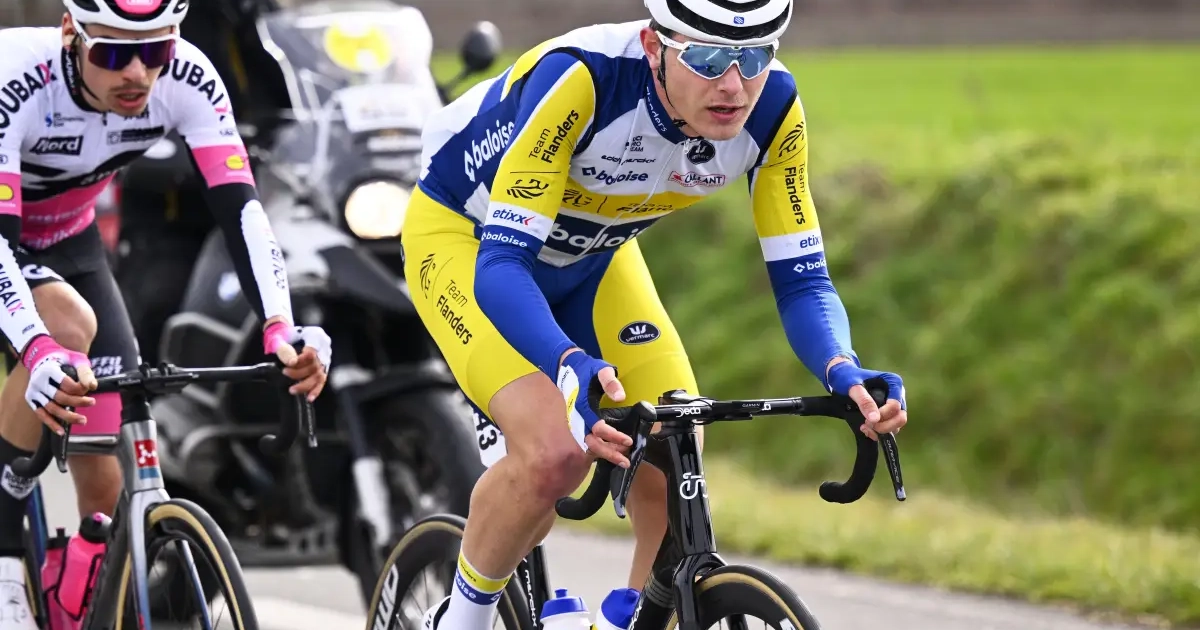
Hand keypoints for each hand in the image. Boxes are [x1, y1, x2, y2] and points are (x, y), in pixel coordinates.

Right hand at [20, 335, 96, 433]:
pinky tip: (62, 432)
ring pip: (51, 408)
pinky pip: (41, 414)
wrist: (42, 358)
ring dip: (67, 416)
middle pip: (60, 397)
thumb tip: (92, 387)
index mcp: (49, 370)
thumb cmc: (64, 359)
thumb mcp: (76, 359)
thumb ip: (85, 372)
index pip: (67, 384)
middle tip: (92, 402)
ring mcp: (34, 392)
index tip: (89, 388)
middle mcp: (38, 382)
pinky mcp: (32, 400)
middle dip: (78, 402)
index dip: (80, 389)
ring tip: (83, 420)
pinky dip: (51, 424)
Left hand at [263, 320, 331, 401]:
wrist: (288, 336)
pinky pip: (321, 381)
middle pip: (315, 364)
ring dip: (306, 384)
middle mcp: (324, 348)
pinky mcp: (323, 369)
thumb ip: (285, 349)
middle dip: (299, 372)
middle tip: (285, 372)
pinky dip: (315, 390)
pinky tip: (309, 398)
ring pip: (319, 375)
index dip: (301, 360)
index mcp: (316, 336)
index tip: (289, 364)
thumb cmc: (285, 336)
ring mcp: (325, 359)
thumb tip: (291, 362)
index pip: (312, 351)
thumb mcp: (281, 338)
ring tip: (292, 390)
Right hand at [557, 350, 632, 467]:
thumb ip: (611, 383)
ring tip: (623, 460)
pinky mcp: (580, 423)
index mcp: (583, 407)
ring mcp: (577, 422)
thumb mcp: (602, 370)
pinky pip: (589, 439)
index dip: (613, 436)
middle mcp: (578, 419)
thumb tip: (621, 397)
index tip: (628, 441)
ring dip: (606, 453)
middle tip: (626, 462)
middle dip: (609, 454)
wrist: (568, 367)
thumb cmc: (587, 369)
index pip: (598, 428)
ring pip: (590, 444)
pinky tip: (613, 451)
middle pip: (591, 443)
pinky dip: (601, 448)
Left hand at [826, 359, 906, 441]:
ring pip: (897, 424)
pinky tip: (865, 430)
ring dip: (881, 430)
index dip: (883, 416)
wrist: (841, 378)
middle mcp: (898, 394)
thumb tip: (875, 419)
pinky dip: (879, 432)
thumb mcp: (853, 387)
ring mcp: (894, 405)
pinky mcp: (888, 413)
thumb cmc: (847, 377)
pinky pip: (890, 427)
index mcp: (894, 382)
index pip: (895, 405)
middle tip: (867, 426)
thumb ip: (864, 401)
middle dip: (885, 426)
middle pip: (901, 417)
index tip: (867, 420)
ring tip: (864, 427)